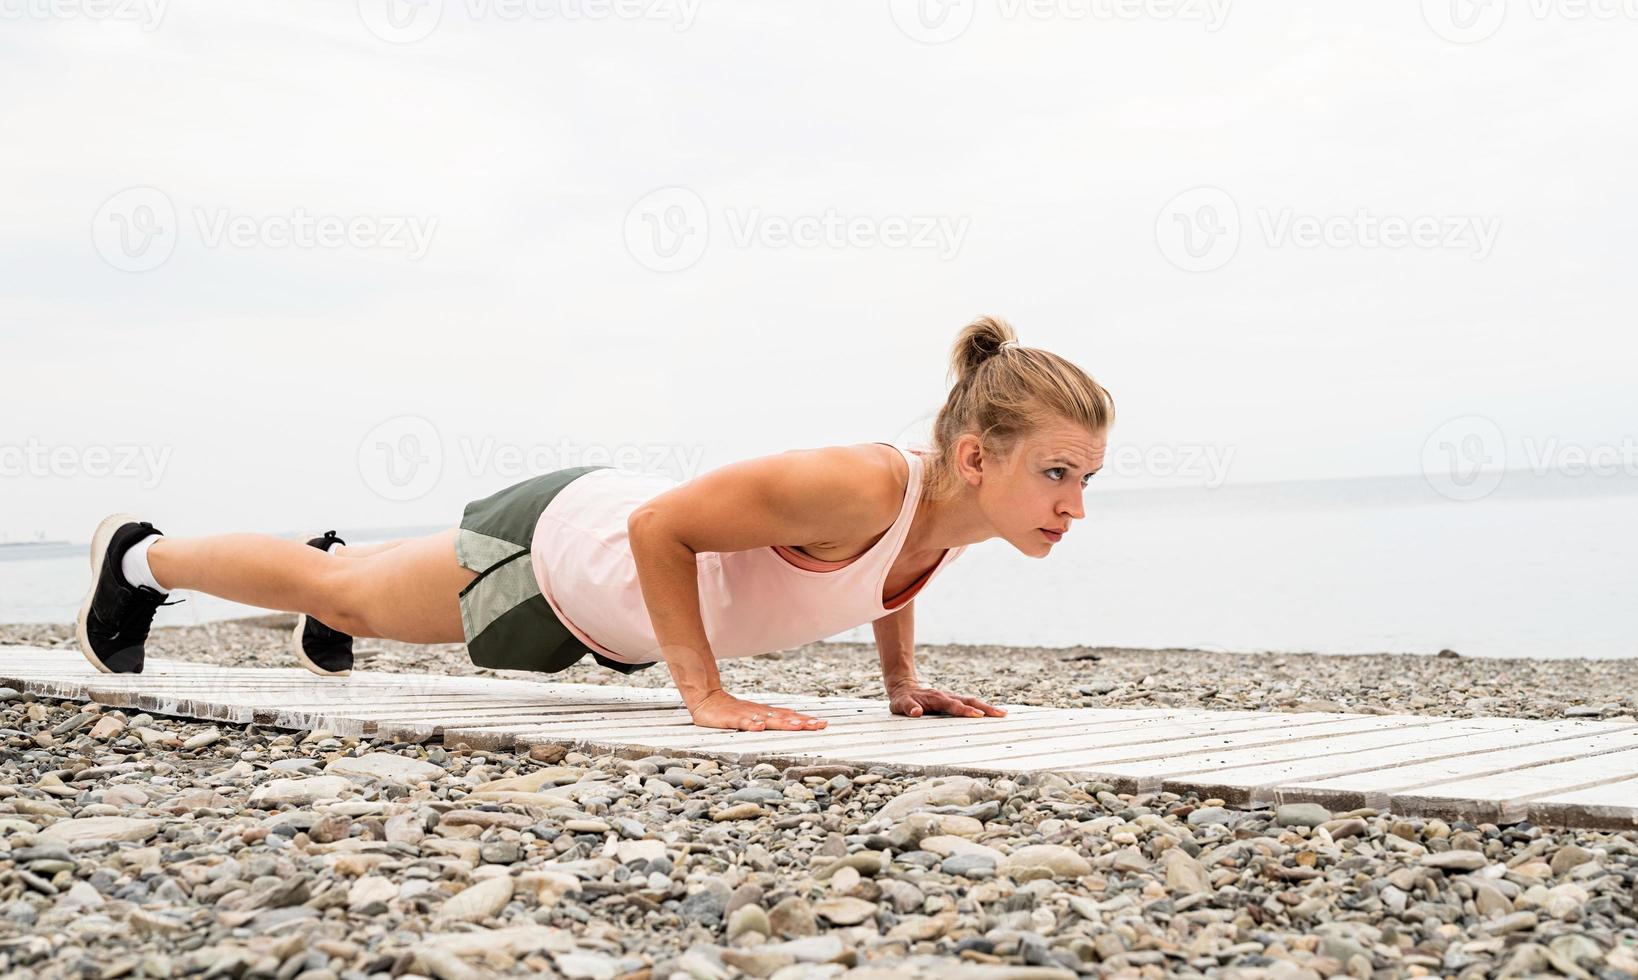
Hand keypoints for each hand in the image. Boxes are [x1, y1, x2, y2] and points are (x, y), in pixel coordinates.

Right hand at [689, 690, 827, 731]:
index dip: (806, 720)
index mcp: (766, 713)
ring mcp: (746, 714)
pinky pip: (741, 722)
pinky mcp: (730, 718)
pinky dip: (751, 724)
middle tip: (818, 725)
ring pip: (767, 719)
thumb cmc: (732, 711)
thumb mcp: (755, 715)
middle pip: (784, 717)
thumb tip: (796, 720)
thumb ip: (773, 718)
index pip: (789, 716)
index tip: (823, 724)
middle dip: (802, 722)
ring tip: (797, 726)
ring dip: (782, 722)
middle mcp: (759, 712)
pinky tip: (759, 727)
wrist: (707, 699)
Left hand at [888, 684, 1006, 718]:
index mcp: (936, 698)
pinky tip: (994, 713)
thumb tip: (917, 712)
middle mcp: (947, 696)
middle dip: (985, 708)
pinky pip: (970, 703)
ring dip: (987, 707)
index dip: (965, 710)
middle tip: (1001, 714)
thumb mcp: (900, 704)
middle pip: (969, 701)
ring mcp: (951, 697)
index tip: (978, 715)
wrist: (904, 686)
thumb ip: (909, 708)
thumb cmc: (903, 699)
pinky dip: (982, 708)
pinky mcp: (954, 700)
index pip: (953, 705)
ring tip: (1003, 714)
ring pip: (972, 700)